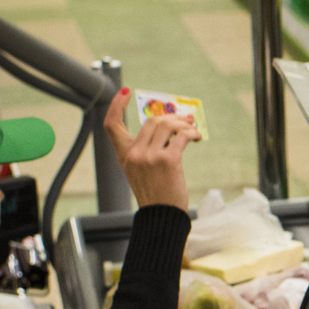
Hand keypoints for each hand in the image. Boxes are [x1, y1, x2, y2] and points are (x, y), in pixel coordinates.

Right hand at [102, 87, 197, 212]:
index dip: (115, 106)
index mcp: (124, 155)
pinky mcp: (168, 160)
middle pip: (151, 121)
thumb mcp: (142, 171)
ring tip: (193, 131)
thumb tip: (171, 127)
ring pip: (167, 125)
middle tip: (186, 120)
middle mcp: (133, 154)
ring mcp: (149, 157)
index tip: (124, 92)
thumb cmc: (156, 194)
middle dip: (171, 118)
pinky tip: (197, 138)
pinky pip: (182, 136)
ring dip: (184, 124)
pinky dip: (192, 133)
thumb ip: (148, 149)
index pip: (111, 125)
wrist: (162, 216)